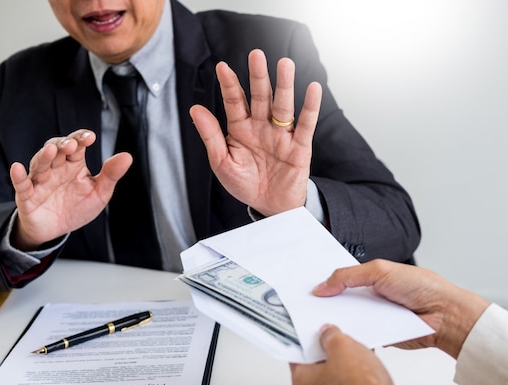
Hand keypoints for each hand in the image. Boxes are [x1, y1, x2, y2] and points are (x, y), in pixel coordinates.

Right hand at [10, 129, 131, 250]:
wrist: (57, 230)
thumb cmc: (78, 207)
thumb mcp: (99, 193)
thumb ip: (111, 175)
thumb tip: (127, 156)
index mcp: (73, 165)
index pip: (76, 146)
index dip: (81, 139)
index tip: (90, 137)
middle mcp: (55, 169)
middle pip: (55, 150)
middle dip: (62, 145)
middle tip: (71, 144)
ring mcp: (40, 181)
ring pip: (39, 164)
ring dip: (44, 156)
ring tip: (50, 150)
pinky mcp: (27, 197)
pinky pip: (22, 185)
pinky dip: (18, 177)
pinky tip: (17, 168)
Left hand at [189, 49, 322, 216]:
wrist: (269, 207)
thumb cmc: (245, 184)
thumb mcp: (222, 163)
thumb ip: (211, 135)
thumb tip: (195, 108)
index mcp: (241, 129)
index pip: (234, 102)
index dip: (229, 85)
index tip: (222, 67)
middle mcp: (261, 127)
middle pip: (260, 97)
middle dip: (258, 76)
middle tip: (256, 54)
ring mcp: (281, 135)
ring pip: (282, 106)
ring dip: (284, 85)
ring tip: (284, 64)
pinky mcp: (299, 147)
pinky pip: (305, 125)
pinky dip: (309, 107)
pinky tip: (311, 88)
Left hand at [290, 324, 417, 384]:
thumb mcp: (342, 347)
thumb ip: (331, 336)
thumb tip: (328, 333)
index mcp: (303, 382)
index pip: (298, 354)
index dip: (308, 338)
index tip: (317, 329)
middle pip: (319, 364)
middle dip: (332, 349)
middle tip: (342, 338)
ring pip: (338, 375)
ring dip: (349, 362)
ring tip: (361, 352)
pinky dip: (361, 376)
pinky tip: (371, 367)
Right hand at [313, 259, 489, 358]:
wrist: (444, 314)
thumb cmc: (422, 286)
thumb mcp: (379, 270)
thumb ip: (348, 276)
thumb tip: (322, 286)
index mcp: (370, 278)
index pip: (341, 280)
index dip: (325, 283)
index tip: (307, 288)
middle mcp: (371, 297)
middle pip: (341, 301)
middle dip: (327, 303)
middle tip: (307, 305)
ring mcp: (375, 317)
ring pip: (348, 319)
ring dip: (338, 320)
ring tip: (318, 320)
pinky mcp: (380, 335)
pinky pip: (361, 335)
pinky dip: (352, 335)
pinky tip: (341, 333)